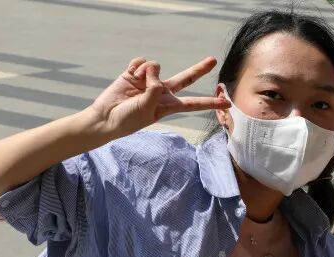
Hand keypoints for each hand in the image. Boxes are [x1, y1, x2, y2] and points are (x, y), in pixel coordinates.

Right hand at [86, 56, 230, 137]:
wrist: (106, 117)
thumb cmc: (128, 119)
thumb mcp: (147, 109)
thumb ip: (155, 90)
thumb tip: (155, 69)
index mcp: (168, 106)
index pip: (194, 103)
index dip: (210, 102)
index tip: (227, 103)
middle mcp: (162, 92)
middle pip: (186, 78)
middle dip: (199, 69)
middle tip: (213, 60)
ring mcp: (149, 81)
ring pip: (156, 66)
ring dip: (147, 71)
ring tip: (138, 82)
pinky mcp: (135, 73)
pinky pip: (141, 62)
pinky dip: (136, 67)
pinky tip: (131, 75)